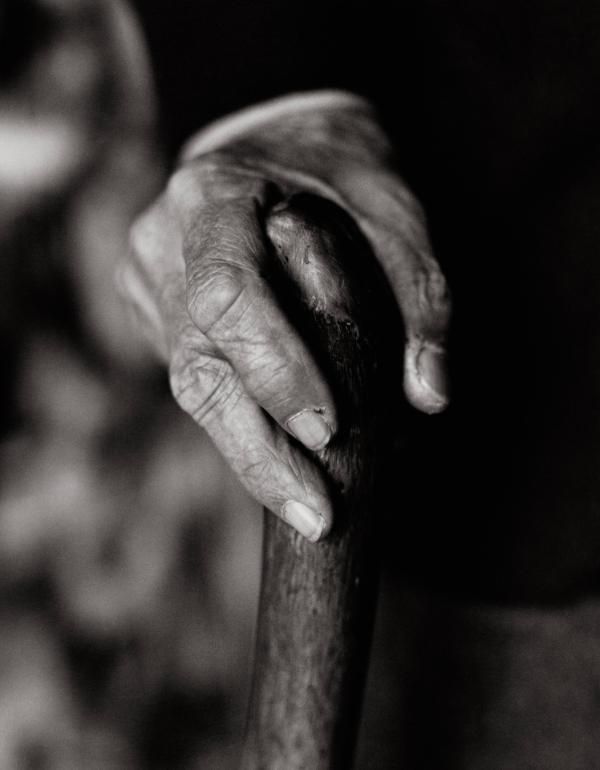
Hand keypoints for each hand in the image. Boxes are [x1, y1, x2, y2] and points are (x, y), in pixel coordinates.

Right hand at [118, 91, 450, 541]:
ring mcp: (148, 282)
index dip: (274, 370)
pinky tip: (282, 458)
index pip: (228, 295)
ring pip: (192, 389)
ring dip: (251, 455)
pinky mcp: (155, 314)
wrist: (274, 146)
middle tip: (317, 516)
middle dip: (259, 452)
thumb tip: (428, 397)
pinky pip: (196, 381)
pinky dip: (242, 424)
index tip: (329, 431)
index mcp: (213, 197)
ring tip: (306, 508)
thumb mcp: (393, 211)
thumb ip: (419, 296)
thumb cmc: (336, 175)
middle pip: (198, 368)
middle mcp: (164, 243)